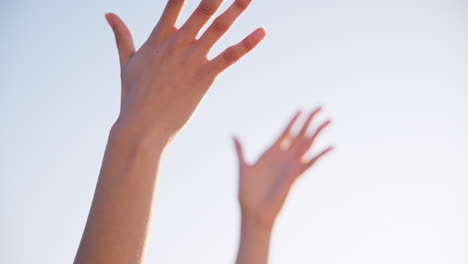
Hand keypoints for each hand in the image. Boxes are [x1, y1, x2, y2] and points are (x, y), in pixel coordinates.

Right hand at [105, 0, 265, 143]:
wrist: (141, 127)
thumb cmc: (133, 96)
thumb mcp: (127, 62)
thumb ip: (122, 36)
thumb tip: (108, 13)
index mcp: (158, 38)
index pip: (174, 2)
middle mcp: (177, 43)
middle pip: (202, 8)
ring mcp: (191, 59)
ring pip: (219, 27)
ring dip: (236, 8)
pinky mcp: (204, 76)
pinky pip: (230, 56)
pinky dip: (247, 44)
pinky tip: (262, 31)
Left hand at [233, 107, 332, 228]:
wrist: (253, 212)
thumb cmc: (247, 193)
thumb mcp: (243, 168)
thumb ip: (240, 151)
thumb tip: (233, 135)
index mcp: (271, 153)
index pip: (286, 132)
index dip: (293, 120)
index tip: (301, 109)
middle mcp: (284, 157)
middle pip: (300, 134)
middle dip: (310, 120)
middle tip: (320, 106)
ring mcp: (290, 166)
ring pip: (307, 144)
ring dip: (318, 132)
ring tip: (329, 120)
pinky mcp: (294, 176)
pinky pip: (309, 163)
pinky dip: (320, 155)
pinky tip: (331, 146)